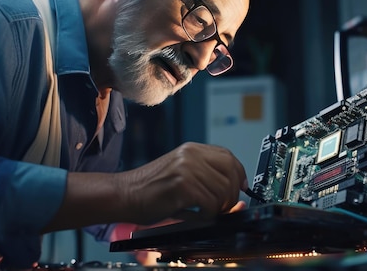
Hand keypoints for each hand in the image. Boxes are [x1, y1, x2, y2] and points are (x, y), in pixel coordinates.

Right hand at [117, 142, 247, 224]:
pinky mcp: (182, 185)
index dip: (239, 175)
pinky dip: (208, 215)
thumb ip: (205, 178)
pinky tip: (196, 215)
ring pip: (223, 190)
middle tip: (223, 207)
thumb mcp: (180, 175)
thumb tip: (236, 193)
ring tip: (206, 212)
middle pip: (232, 172)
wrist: (124, 195)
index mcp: (192, 150)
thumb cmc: (150, 190)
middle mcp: (191, 154)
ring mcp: (186, 168)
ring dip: (219, 207)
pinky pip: (210, 203)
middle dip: (233, 194)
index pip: (229, 157)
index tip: (242, 188)